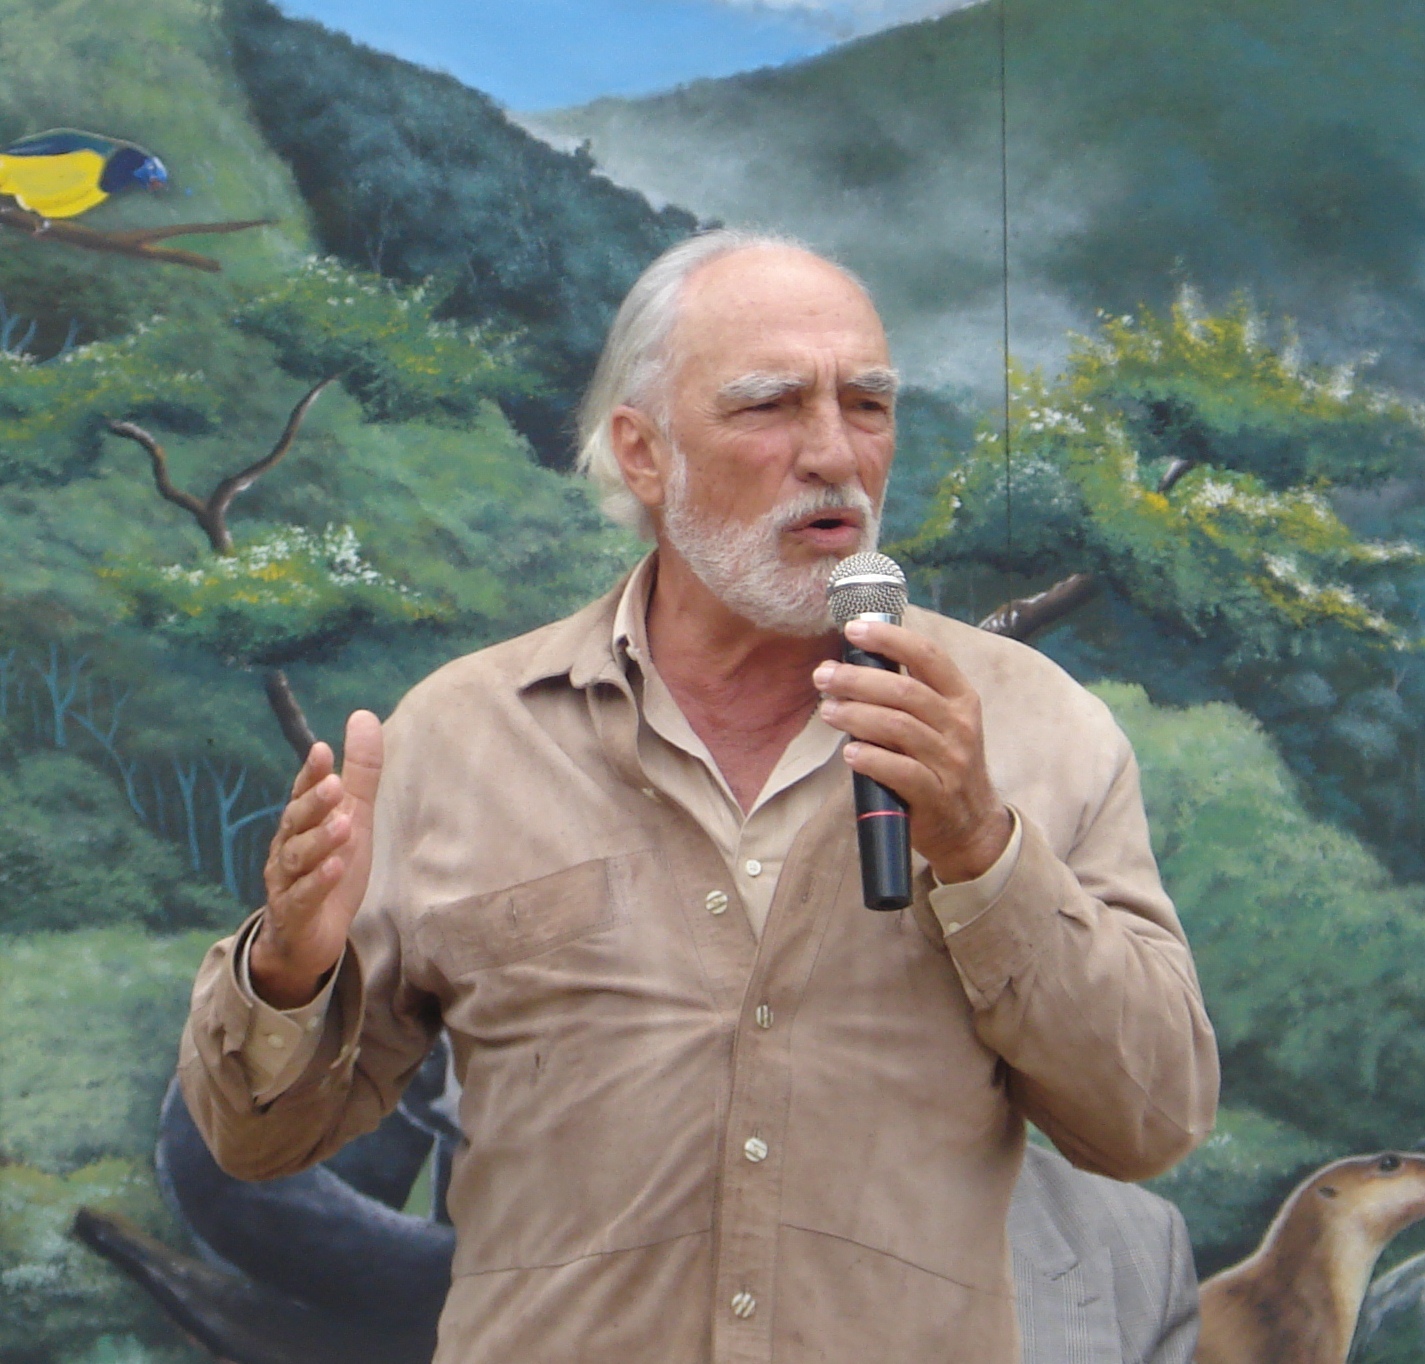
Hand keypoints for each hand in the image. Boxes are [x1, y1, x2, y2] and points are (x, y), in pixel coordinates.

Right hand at [250, 710, 383, 1008]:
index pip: (303, 793)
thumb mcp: (353, 817)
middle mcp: (288, 847)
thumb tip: (363, 715)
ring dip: (319, 841)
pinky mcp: (295, 915)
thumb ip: (360, 772)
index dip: (311, 773)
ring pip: (298, 858)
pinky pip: (303, 897)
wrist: (308, 938)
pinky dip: (319, 882)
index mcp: (301, 823)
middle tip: (335, 784)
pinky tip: (336, 867)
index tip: (322, 750)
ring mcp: (287, 882)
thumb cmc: (330, 867)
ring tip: (344, 825)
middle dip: (313, 803)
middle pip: (296, 821)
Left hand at [813, 620, 1011, 883]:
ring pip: (899, 727)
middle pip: (906, 690)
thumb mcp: (940, 723)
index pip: (928, 655)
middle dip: (858, 679)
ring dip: (857, 715)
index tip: (853, 629)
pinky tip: (849, 752)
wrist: (971, 826)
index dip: (890, 638)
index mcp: (961, 698)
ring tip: (828, 711)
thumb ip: (908, 695)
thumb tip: (854, 663)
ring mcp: (951, 761)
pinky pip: (901, 771)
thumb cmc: (941, 764)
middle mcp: (960, 725)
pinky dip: (871, 758)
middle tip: (823, 675)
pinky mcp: (937, 796)